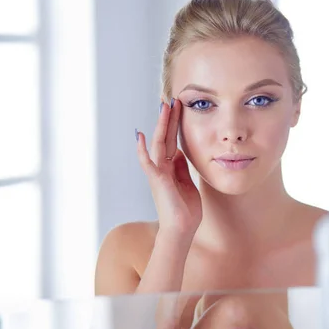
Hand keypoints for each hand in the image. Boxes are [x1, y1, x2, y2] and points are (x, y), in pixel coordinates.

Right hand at [136, 98, 201, 233]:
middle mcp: (162, 168)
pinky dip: (143, 149)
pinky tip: (140, 135)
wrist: (182, 230)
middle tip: (172, 98)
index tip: (179, 107)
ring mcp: (158, 173)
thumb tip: (180, 152)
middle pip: (165, 137)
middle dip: (169, 118)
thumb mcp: (188, 183)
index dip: (175, 124)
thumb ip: (182, 168)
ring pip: (158, 144)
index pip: (173, 140)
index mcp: (171, 168)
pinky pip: (148, 162)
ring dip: (161, 125)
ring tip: (164, 107)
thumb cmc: (185, 210)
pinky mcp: (157, 181)